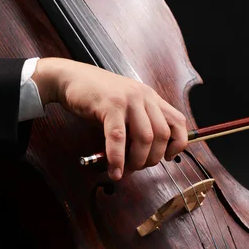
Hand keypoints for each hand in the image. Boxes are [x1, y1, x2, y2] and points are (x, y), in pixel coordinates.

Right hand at [32, 58, 188, 180]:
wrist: (70, 78)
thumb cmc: (96, 96)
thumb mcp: (125, 106)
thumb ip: (137, 124)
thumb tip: (143, 155)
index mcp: (150, 97)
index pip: (178, 121)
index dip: (178, 144)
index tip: (166, 157)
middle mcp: (143, 96)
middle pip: (161, 135)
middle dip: (152, 158)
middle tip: (137, 167)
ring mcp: (128, 99)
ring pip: (144, 138)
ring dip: (136, 161)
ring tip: (125, 170)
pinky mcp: (110, 105)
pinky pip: (118, 137)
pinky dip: (117, 158)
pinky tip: (114, 169)